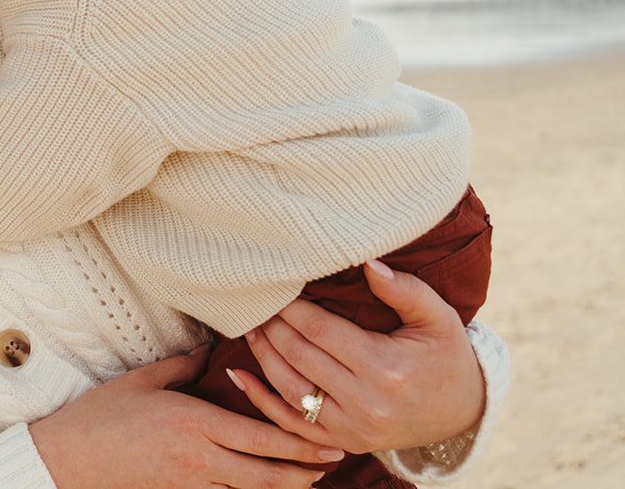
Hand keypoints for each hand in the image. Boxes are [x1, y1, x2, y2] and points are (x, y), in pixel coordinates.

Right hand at [31, 346, 343, 488]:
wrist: (67, 459)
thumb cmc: (100, 415)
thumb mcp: (143, 380)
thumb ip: (183, 364)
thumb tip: (211, 348)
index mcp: (193, 421)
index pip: (260, 438)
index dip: (300, 445)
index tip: (329, 443)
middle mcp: (198, 457)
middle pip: (266, 476)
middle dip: (303, 473)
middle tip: (332, 464)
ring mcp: (189, 484)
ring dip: (281, 488)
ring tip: (307, 480)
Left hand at [230, 261, 484, 454]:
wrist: (463, 413)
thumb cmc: (446, 356)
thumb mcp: (438, 318)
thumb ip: (404, 289)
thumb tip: (367, 261)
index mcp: (386, 369)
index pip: (321, 331)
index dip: (292, 308)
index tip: (274, 288)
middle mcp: (365, 403)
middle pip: (300, 357)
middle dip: (272, 327)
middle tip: (254, 303)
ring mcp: (352, 429)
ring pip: (289, 389)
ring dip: (263, 356)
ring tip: (248, 328)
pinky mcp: (343, 442)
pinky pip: (292, 424)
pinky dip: (262, 401)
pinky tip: (240, 375)